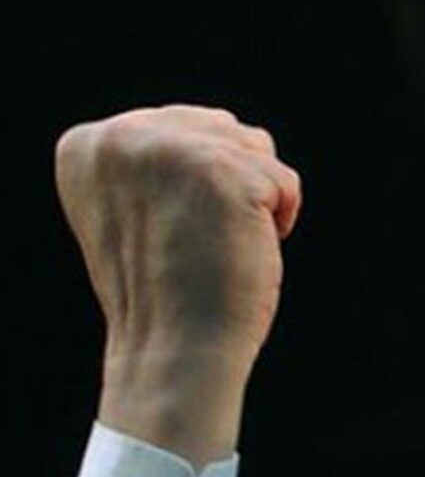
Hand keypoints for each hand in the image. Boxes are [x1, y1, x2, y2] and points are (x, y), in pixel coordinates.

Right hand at [55, 106, 301, 464]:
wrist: (173, 349)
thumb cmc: (165, 292)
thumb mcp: (140, 209)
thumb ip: (159, 162)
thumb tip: (223, 129)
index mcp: (88, 145)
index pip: (181, 127)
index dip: (199, 187)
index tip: (170, 234)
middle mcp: (122, 136)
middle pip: (222, 129)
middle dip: (232, 186)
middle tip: (199, 243)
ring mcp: (173, 149)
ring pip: (256, 151)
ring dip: (257, 202)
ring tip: (219, 245)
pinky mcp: (224, 171)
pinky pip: (285, 181)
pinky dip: (281, 221)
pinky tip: (244, 252)